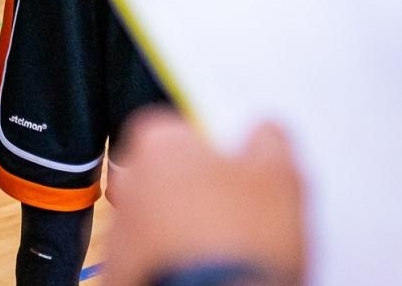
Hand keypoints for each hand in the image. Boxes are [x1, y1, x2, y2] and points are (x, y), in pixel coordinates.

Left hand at [104, 109, 305, 285]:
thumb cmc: (240, 242)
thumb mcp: (281, 180)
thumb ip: (270, 143)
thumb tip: (266, 133)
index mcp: (159, 143)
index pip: (184, 130)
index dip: (218, 151)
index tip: (244, 169)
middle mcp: (130, 181)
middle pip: (171, 175)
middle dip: (202, 191)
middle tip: (243, 215)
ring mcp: (120, 229)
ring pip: (161, 219)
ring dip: (187, 230)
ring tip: (228, 250)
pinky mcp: (121, 269)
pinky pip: (153, 256)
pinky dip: (174, 261)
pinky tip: (207, 272)